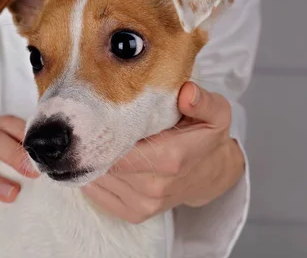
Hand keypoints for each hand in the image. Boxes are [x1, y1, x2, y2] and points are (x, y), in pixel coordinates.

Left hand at [81, 82, 244, 223]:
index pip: (119, 147)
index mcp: (170, 157)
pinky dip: (94, 179)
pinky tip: (99, 162)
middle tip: (90, 127)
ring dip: (93, 161)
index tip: (96, 117)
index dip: (103, 133)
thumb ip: (202, 101)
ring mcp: (145, 203)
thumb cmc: (206, 138)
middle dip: (95, 146)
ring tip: (96, 143)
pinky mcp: (136, 214)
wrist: (212, 173)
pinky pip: (99, 196)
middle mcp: (155, 185)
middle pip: (106, 163)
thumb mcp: (216, 113)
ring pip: (99, 179)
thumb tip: (187, 93)